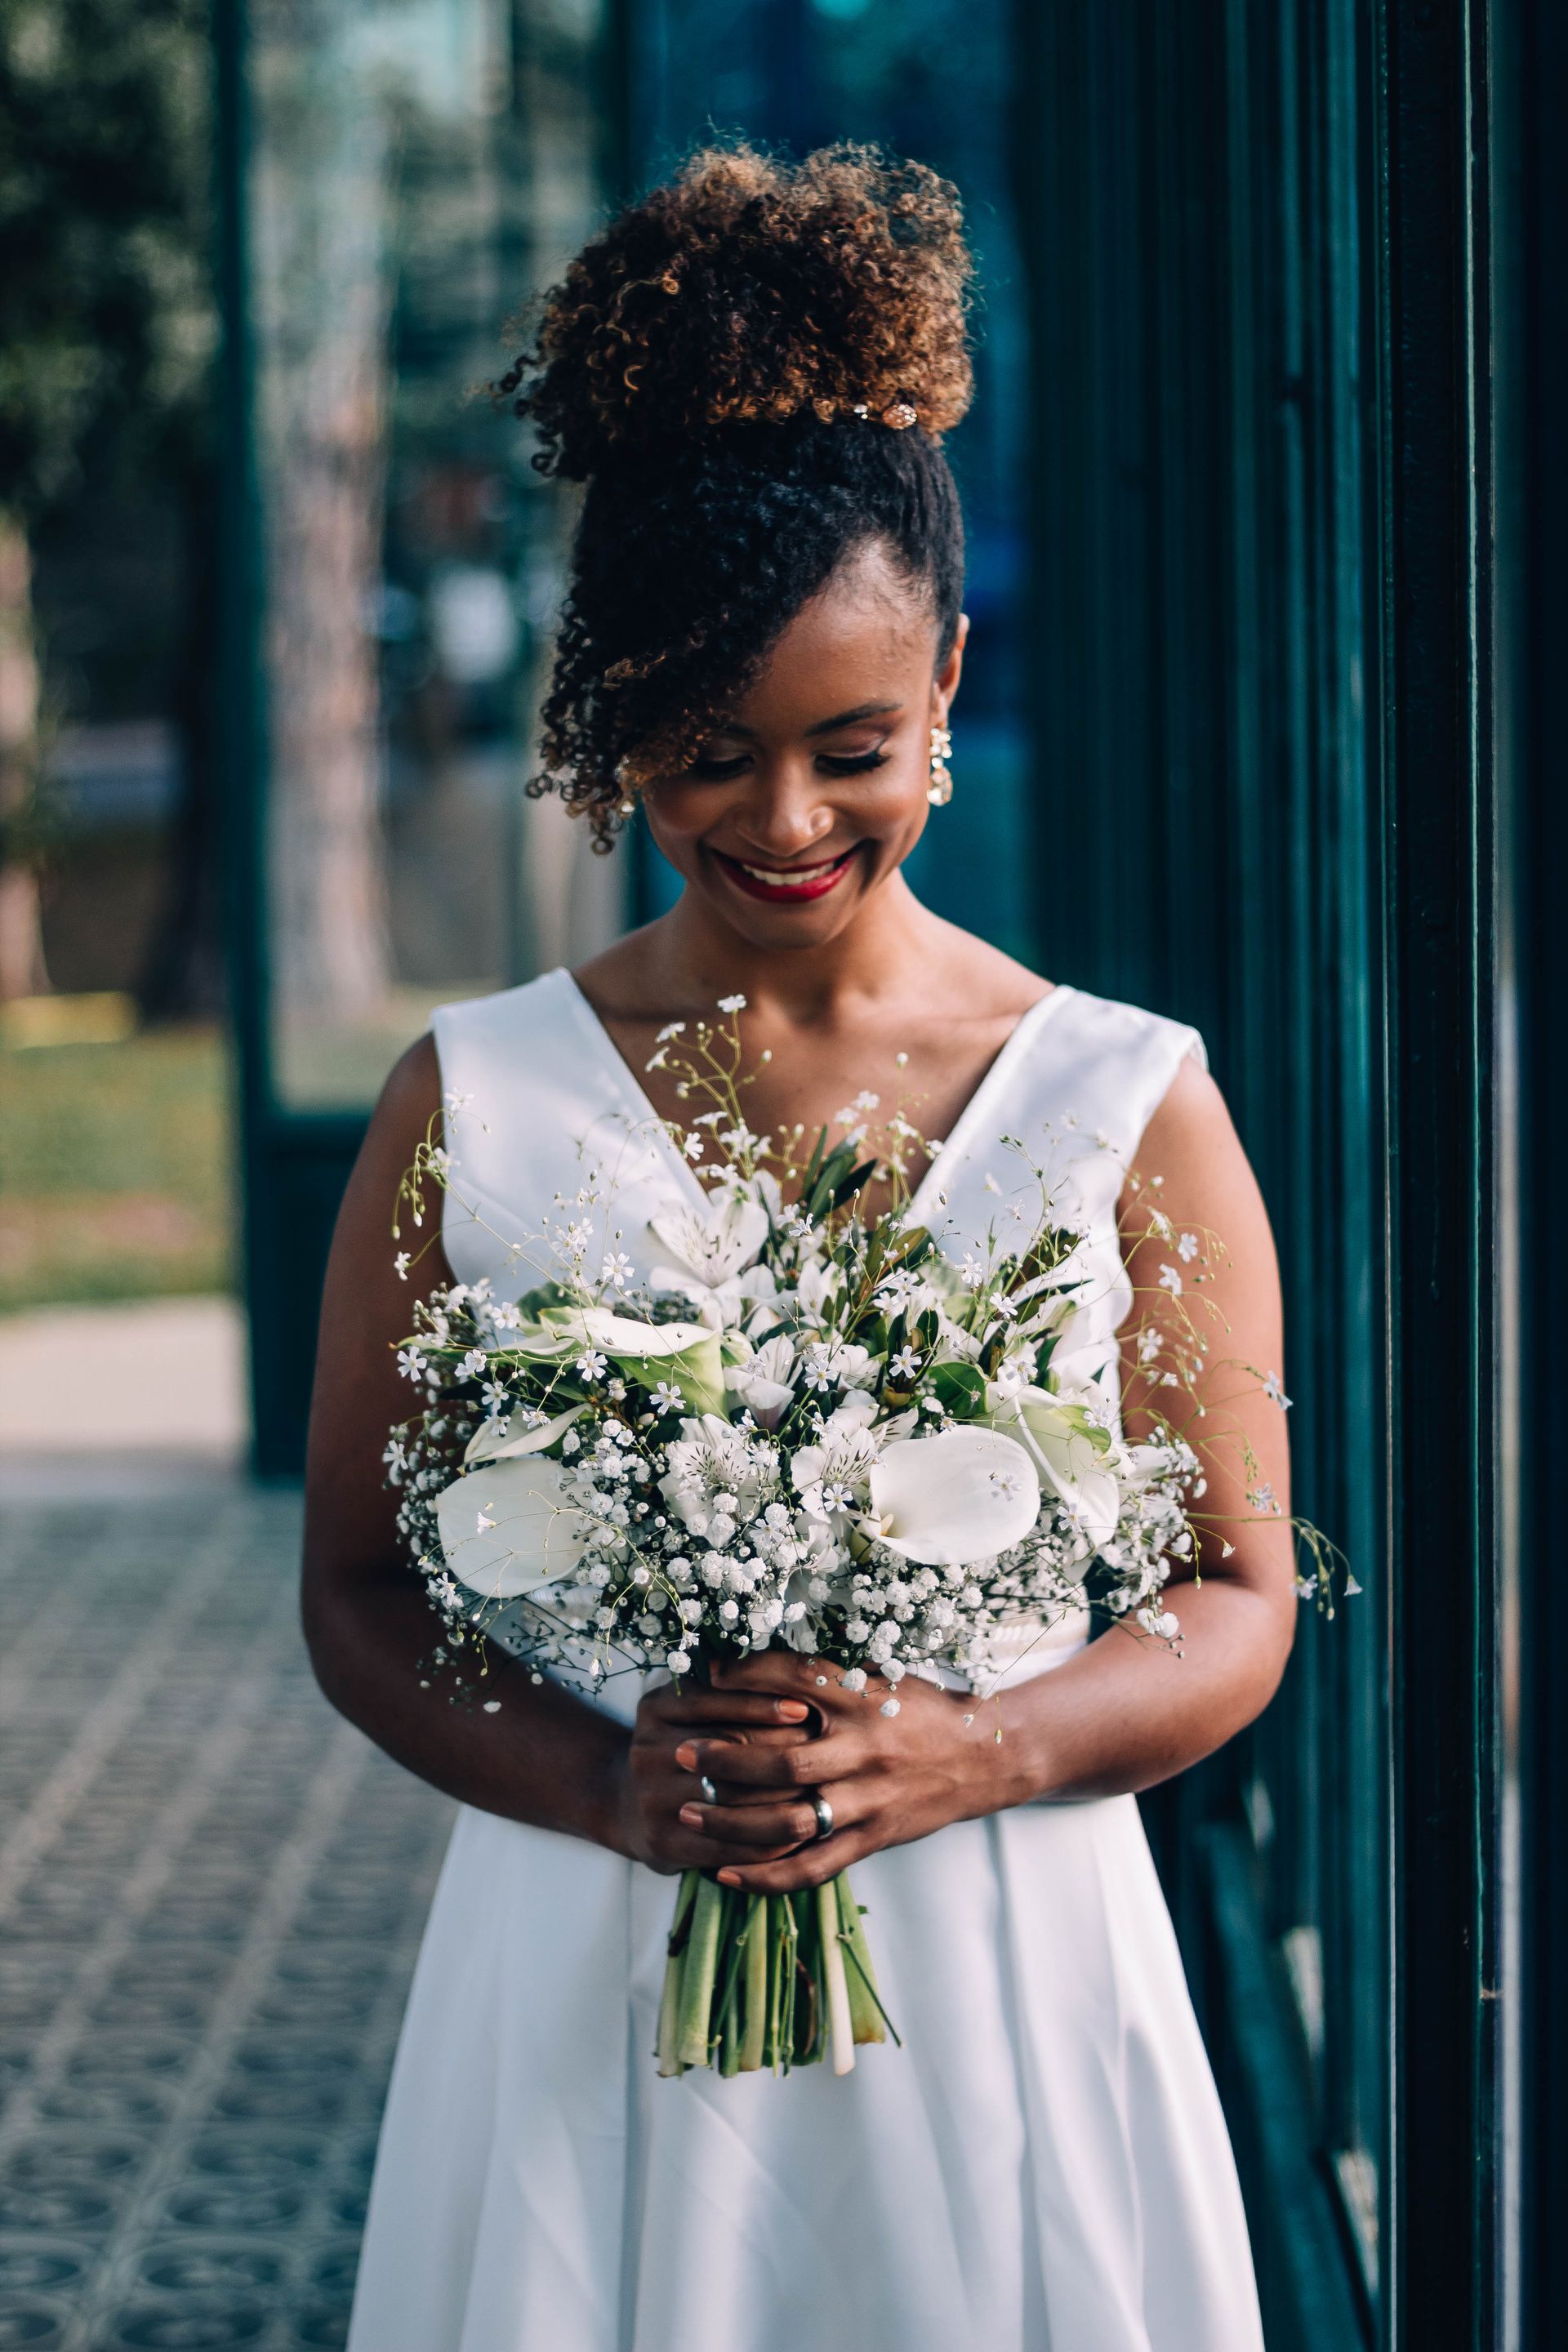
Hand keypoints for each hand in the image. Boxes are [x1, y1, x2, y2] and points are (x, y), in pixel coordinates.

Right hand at [612, 1680, 821, 1875]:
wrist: (627, 1801)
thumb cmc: (684, 1744)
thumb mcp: (690, 1707)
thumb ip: (728, 1688)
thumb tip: (796, 1670)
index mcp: (656, 1707)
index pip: (716, 1701)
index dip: (762, 1705)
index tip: (805, 1707)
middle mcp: (646, 1750)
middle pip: (726, 1749)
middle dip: (781, 1750)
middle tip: (825, 1752)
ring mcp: (650, 1798)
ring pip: (730, 1800)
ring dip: (781, 1798)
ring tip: (823, 1792)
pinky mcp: (661, 1841)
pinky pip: (725, 1844)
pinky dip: (765, 1843)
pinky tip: (799, 1837)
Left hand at [670, 1651, 1035, 1893]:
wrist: (985, 1757)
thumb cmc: (918, 1709)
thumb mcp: (874, 1676)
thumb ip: (815, 1673)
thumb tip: (735, 1665)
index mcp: (863, 1700)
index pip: (795, 1681)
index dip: (745, 1679)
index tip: (702, 1680)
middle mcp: (864, 1751)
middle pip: (783, 1762)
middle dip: (723, 1759)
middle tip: (679, 1753)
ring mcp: (868, 1801)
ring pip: (790, 1821)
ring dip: (731, 1820)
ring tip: (687, 1810)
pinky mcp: (873, 1839)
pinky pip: (812, 1867)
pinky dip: (767, 1877)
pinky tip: (726, 1874)